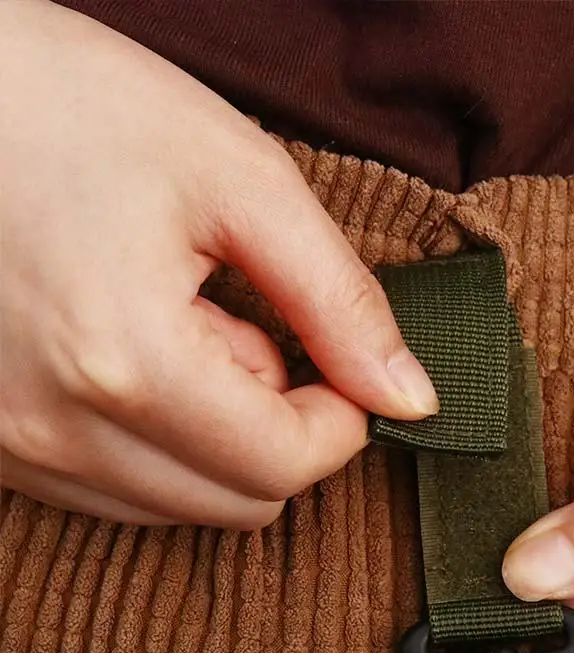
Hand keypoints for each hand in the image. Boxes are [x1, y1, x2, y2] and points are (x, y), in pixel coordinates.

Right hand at [0, 1, 436, 527]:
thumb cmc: (69, 102)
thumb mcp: (239, 181)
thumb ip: (339, 303)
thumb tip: (410, 398)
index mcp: (125, 363)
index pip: (283, 467)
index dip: (340, 421)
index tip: (340, 364)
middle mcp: (53, 429)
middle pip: (238, 502)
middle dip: (279, 428)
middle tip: (254, 329)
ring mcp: (10, 444)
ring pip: (180, 505)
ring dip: (216, 435)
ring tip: (183, 327)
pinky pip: (114, 487)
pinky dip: (156, 438)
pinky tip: (134, 353)